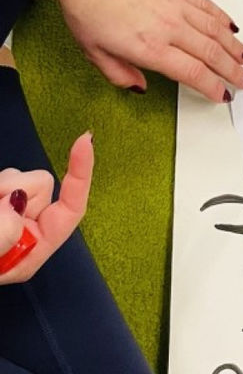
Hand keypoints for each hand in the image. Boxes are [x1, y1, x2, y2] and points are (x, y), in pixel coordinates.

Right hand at [0, 133, 92, 282]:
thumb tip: (14, 203)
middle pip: (42, 185)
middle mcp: (27, 230)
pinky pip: (3, 177)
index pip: (71, 210)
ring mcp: (9, 211)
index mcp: (31, 252)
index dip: (81, 175)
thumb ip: (1, 235)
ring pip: (18, 177)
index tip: (83, 141)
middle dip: (15, 188)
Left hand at [56, 0, 242, 101]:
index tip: (222, 94)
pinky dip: (224, 19)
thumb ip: (119, 74)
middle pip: (212, 53)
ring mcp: (178, 6)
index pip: (193, 73)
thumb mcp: (93, 51)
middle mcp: (169, 28)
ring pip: (216, 30)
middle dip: (233, 70)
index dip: (213, 86)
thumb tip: (139, 87)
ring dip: (235, 47)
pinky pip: (209, 6)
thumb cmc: (88, 6)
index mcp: (150, 48)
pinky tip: (231, 28)